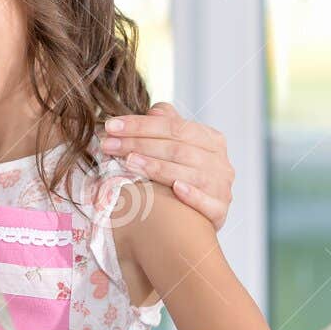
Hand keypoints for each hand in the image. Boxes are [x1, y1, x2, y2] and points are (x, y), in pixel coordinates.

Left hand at [99, 101, 233, 230]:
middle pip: (177, 149)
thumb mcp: (177, 145)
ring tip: (128, 162)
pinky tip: (175, 189)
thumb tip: (155, 111)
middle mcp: (220, 162)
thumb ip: (167, 125)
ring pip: (189, 173)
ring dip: (157, 167)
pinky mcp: (220, 211)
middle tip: (109, 145)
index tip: (111, 127)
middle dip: (139, 144)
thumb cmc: (181, 173)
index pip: (174, 127)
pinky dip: (192, 195)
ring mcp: (222, 187)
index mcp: (210, 140)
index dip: (141, 125)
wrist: (193, 218)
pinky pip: (208, 202)